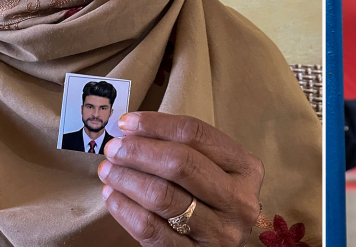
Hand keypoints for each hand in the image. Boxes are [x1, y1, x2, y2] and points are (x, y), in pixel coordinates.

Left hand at [99, 112, 263, 245]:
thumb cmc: (211, 201)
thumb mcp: (213, 171)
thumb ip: (185, 150)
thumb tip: (132, 129)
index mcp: (247, 168)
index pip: (197, 135)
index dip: (157, 125)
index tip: (127, 123)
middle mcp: (239, 200)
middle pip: (181, 164)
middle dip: (139, 152)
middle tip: (113, 148)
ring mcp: (219, 232)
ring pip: (163, 196)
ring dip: (127, 179)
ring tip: (108, 170)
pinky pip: (150, 229)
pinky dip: (125, 209)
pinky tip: (113, 196)